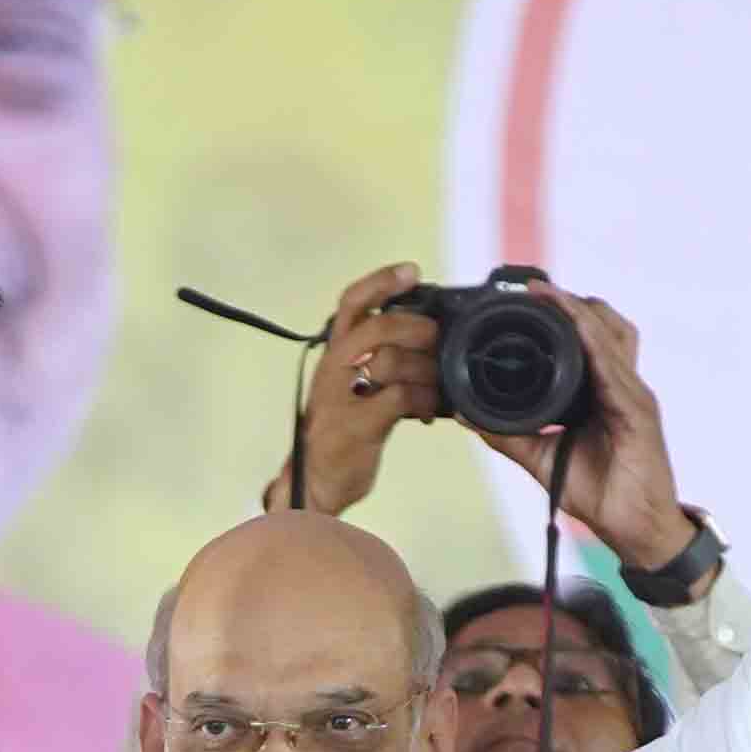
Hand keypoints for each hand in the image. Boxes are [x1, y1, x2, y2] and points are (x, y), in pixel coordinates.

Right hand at [273, 262, 439, 512]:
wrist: (315, 481)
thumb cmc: (341, 432)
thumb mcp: (353, 387)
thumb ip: (379, 359)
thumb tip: (426, 335)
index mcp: (334, 353)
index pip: (352, 303)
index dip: (381, 282)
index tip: (412, 270)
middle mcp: (333, 368)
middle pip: (375, 325)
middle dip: (415, 327)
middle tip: (435, 339)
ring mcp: (342, 397)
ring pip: (390, 360)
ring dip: (424, 370)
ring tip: (434, 386)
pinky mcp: (357, 425)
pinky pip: (400, 398)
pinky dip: (422, 401)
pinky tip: (427, 411)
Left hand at [471, 291, 690, 568]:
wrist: (635, 529)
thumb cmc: (600, 493)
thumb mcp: (543, 459)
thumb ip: (510, 435)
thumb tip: (468, 415)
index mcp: (601, 390)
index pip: (586, 338)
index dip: (562, 313)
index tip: (527, 295)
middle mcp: (620, 384)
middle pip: (603, 324)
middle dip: (571, 302)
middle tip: (533, 289)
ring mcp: (633, 395)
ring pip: (609, 337)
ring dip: (578, 312)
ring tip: (548, 294)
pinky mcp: (638, 412)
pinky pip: (615, 369)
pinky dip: (594, 344)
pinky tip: (577, 330)